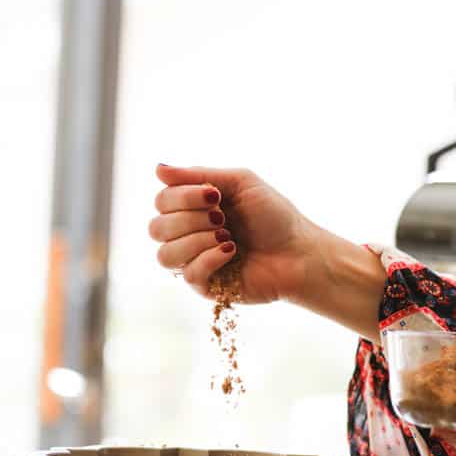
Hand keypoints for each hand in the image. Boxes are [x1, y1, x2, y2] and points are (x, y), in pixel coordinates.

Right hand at [149, 164, 310, 303]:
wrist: (299, 252)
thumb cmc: (275, 216)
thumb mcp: (240, 183)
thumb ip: (198, 174)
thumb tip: (158, 168)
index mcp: (193, 209)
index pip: (161, 201)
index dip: (182, 196)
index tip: (216, 195)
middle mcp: (188, 235)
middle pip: (156, 228)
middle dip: (190, 219)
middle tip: (222, 218)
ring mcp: (195, 262)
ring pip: (165, 254)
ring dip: (196, 240)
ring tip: (226, 235)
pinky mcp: (206, 287)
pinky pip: (189, 274)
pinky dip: (210, 258)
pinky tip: (231, 251)